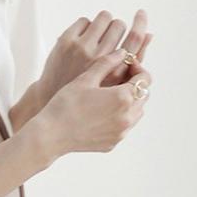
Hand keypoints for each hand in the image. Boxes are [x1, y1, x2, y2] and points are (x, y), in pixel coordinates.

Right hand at [28, 48, 152, 165]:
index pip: (145, 78)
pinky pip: (124, 127)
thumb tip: (122, 53)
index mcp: (123, 97)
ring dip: (130, 101)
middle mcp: (127, 116)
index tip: (126, 64)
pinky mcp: (113, 143)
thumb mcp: (85, 79)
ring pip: (136, 113)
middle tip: (119, 78)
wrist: (51, 135)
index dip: (137, 68)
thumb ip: (107, 63)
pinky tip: (102, 112)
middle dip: (135, 84)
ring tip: (110, 95)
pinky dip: (120, 117)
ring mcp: (121, 132)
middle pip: (143, 95)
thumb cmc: (65, 105)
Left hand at [34, 9, 153, 106]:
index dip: (140, 23)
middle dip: (116, 28)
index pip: (134, 39)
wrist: (53, 95)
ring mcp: (81, 48)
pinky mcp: (65, 41)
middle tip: (109, 37)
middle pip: (118, 25)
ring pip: (103, 17)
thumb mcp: (115, 81)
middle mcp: (99, 58)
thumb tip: (149, 34)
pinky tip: (83, 38)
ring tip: (97, 35)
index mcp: (114, 71)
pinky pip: (84, 20)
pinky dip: (86, 26)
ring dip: (103, 23)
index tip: (141, 12)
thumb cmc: (89, 88)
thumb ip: (133, 59)